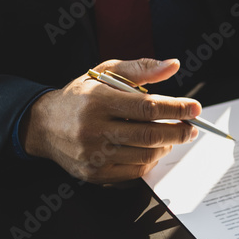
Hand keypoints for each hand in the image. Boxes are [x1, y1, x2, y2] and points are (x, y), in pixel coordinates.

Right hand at [20, 58, 200, 183]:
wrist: (43, 125)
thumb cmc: (81, 96)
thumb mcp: (105, 74)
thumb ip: (141, 69)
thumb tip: (173, 65)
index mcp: (98, 101)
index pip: (148, 107)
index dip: (177, 109)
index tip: (195, 108)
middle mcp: (93, 129)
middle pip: (150, 135)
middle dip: (179, 132)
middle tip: (192, 127)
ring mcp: (93, 154)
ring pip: (146, 155)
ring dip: (167, 146)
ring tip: (172, 136)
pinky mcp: (94, 173)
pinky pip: (135, 171)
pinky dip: (151, 161)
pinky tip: (153, 149)